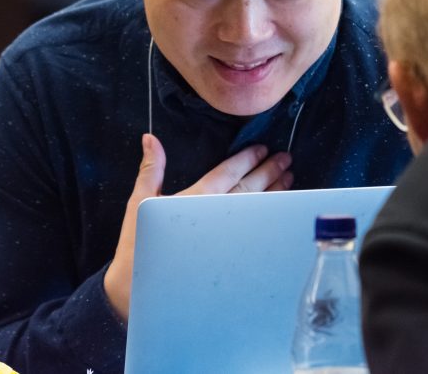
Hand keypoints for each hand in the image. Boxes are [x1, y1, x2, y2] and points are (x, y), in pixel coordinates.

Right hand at [103, 133, 293, 319]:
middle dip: (269, 170)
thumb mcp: (140, 202)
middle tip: (286, 158)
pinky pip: (256, 231)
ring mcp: (226, 237)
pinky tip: (279, 209)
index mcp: (195, 199)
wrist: (138, 289)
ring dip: (275, 191)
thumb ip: (151, 169)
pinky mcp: (230, 255)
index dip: (247, 159)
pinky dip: (270, 217)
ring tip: (289, 178)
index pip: (228, 172)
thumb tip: (151, 139)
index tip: (263, 148)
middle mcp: (215, 215)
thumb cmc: (138, 245)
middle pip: (249, 188)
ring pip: (257, 208)